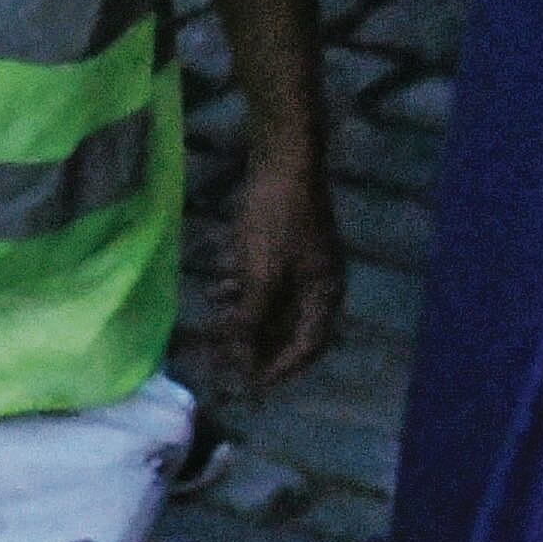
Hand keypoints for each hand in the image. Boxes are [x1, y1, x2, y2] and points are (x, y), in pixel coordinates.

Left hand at [210, 158, 343, 390]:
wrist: (282, 156)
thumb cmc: (277, 217)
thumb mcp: (261, 274)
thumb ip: (252, 319)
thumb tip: (240, 359)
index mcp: (325, 294)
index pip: (307, 347)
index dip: (278, 369)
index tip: (250, 385)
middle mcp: (319, 285)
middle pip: (289, 330)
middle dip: (256, 344)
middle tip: (225, 359)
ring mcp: (302, 265)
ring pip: (273, 307)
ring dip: (245, 318)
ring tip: (217, 324)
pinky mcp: (284, 248)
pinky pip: (264, 283)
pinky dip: (243, 293)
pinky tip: (219, 289)